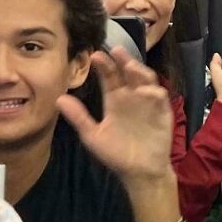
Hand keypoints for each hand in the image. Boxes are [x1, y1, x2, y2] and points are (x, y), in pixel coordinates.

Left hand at [57, 47, 173, 181]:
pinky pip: (159, 97)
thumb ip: (79, 117)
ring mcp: (148, 101)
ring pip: (145, 79)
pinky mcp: (162, 110)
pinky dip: (153, 91)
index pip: (110, 77)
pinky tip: (144, 90)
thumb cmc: (116, 154)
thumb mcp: (93, 136)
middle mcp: (132, 96)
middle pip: (128, 72)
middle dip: (123, 60)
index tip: (95, 55)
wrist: (140, 172)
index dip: (104, 65)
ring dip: (139, 71)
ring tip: (130, 65)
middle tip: (116, 50)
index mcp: (115, 99)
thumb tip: (59, 99)